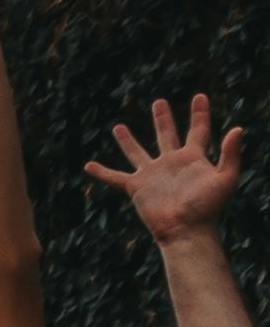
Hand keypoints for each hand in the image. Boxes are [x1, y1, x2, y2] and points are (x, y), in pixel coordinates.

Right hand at [89, 95, 243, 246]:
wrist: (186, 229)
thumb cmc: (208, 207)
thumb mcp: (225, 178)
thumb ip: (230, 154)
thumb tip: (238, 128)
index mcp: (193, 158)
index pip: (198, 130)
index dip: (200, 113)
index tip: (200, 96)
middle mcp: (171, 163)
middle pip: (166, 135)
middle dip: (163, 119)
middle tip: (159, 103)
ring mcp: (152, 174)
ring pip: (137, 152)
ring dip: (128, 140)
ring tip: (118, 127)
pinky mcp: (136, 187)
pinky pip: (115, 178)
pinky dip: (102, 173)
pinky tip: (88, 166)